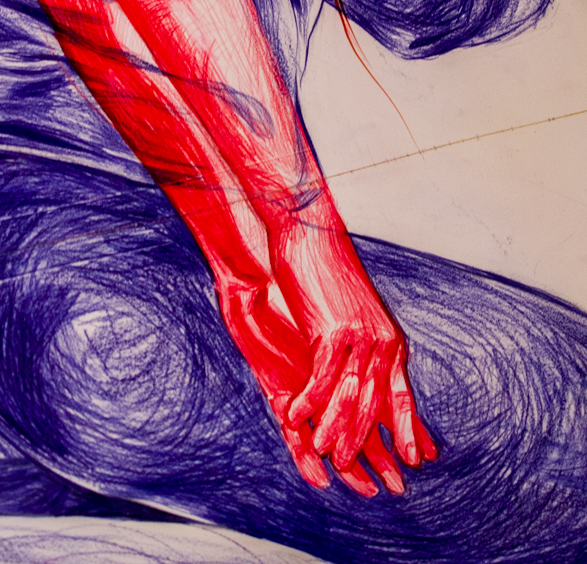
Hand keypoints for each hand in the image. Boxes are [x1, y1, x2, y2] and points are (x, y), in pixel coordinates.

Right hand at [272, 215, 437, 495]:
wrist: (313, 233)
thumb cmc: (329, 269)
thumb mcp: (356, 310)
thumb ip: (366, 340)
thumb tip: (375, 362)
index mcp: (390, 339)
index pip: (403, 393)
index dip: (411, 428)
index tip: (418, 460)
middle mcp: (381, 342)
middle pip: (377, 405)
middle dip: (370, 444)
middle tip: (370, 480)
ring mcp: (358, 339)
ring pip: (350, 398)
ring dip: (336, 431)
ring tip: (327, 456)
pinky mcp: (331, 332)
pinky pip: (320, 378)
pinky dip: (309, 402)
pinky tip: (295, 418)